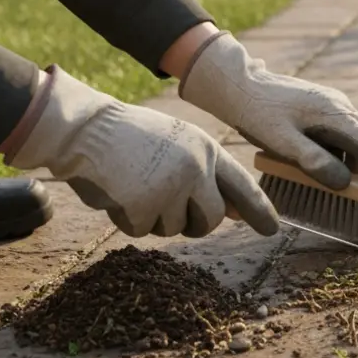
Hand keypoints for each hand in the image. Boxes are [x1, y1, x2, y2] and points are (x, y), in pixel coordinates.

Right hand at [7, 67, 280, 237]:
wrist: (85, 128)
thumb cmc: (130, 136)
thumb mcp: (179, 144)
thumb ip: (206, 173)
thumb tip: (233, 211)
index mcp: (207, 150)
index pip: (243, 186)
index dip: (260, 210)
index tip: (272, 229)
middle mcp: (195, 169)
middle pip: (210, 220)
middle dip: (194, 224)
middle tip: (170, 208)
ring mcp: (170, 188)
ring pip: (172, 229)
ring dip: (153, 217)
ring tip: (135, 185)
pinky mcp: (142, 205)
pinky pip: (140, 230)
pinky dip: (126, 218)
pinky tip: (117, 192)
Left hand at [178, 32, 357, 190]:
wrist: (239, 84)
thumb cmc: (258, 114)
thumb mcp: (283, 142)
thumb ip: (314, 162)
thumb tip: (346, 183)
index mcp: (334, 115)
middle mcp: (340, 106)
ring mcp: (333, 103)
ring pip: (357, 136)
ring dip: (357, 159)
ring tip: (351, 184)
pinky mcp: (323, 104)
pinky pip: (344, 131)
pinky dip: (344, 149)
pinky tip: (331, 162)